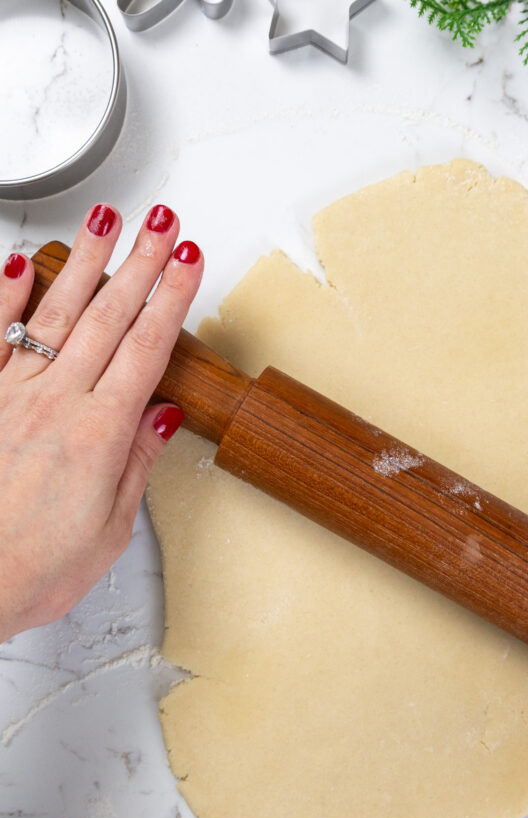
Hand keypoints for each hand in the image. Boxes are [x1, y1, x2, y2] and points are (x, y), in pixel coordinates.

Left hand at [0, 204, 202, 642]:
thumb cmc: (29, 569)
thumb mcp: (108, 531)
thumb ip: (135, 465)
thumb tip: (162, 416)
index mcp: (97, 435)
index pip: (146, 349)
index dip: (172, 300)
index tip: (190, 263)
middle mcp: (54, 404)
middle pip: (108, 319)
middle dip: (142, 265)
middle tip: (164, 225)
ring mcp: (9, 395)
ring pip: (55, 314)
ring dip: (86, 263)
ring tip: (107, 220)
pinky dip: (6, 297)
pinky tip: (22, 264)